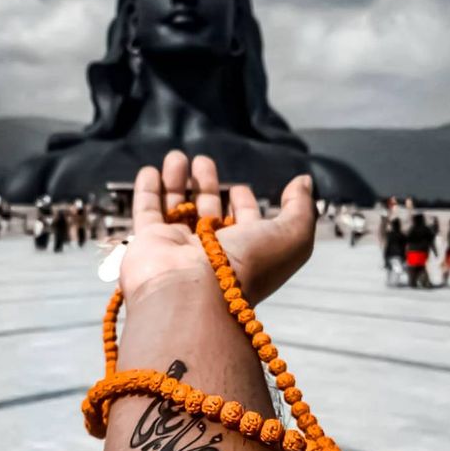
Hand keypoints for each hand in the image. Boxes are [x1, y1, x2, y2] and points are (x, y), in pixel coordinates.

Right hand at [120, 150, 315, 305]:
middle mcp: (208, 251)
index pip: (243, 224)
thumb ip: (300, 208)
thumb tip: (303, 182)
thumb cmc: (246, 266)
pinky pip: (146, 212)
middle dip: (207, 185)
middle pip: (207, 211)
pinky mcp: (148, 242)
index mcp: (243, 252)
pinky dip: (148, 191)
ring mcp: (176, 247)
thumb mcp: (291, 237)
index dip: (244, 205)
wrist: (193, 294)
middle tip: (203, 161)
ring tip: (177, 156)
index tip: (241, 188)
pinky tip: (150, 171)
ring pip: (176, 208)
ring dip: (177, 181)